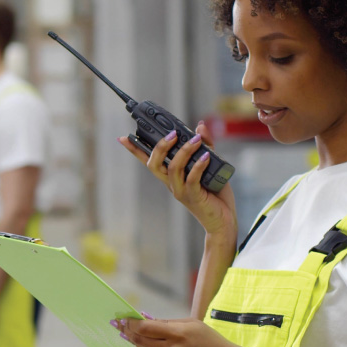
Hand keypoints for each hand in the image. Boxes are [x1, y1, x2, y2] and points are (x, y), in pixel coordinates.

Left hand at [115, 316, 233, 346]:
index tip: (123, 319)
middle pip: (141, 341)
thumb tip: (145, 319)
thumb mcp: (191, 324)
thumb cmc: (210, 341)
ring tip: (133, 335)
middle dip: (129, 332)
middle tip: (119, 326)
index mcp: (177, 334)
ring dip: (140, 343)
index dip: (131, 324)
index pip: (145, 328)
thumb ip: (167, 323)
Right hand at [118, 121, 236, 237]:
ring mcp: (180, 191)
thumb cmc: (215, 193)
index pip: (148, 160)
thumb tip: (199, 126)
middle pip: (154, 164)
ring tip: (196, 140)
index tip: (123, 138)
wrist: (224, 220)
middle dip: (160, 146)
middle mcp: (171, 183)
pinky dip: (198, 166)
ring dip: (184, 151)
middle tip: (173, 133)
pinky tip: (207, 156)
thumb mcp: (211, 163)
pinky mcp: (193, 197)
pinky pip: (191, 179)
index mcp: (170, 175)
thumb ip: (206, 145)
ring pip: (172, 168)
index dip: (135, 150)